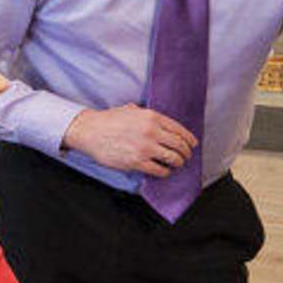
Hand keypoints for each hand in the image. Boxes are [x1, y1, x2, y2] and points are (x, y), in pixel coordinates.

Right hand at [65, 105, 198, 177]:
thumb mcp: (132, 110)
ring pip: (173, 159)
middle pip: (180, 145)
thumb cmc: (109, 120)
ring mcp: (145, 148)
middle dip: (186, 153)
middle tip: (186, 156)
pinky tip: (164, 171)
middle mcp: (151, 131)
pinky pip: (159, 170)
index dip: (189, 139)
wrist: (89, 131)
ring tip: (177, 164)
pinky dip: (165, 172)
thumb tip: (164, 125)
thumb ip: (149, 116)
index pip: (180, 130)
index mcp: (152, 117)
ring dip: (178, 163)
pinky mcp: (137, 162)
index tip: (192, 144)